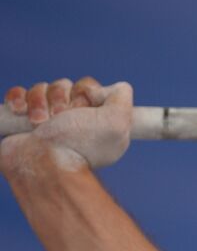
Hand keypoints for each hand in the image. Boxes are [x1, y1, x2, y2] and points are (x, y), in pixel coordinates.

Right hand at [1, 77, 132, 175]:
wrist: (42, 165)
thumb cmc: (79, 146)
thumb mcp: (116, 123)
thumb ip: (123, 101)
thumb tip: (121, 88)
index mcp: (97, 122)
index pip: (89, 88)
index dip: (85, 91)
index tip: (86, 107)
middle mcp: (74, 122)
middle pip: (65, 86)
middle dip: (61, 97)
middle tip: (61, 116)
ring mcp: (48, 122)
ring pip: (42, 89)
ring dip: (39, 101)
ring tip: (41, 122)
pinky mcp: (24, 121)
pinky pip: (20, 94)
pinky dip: (19, 99)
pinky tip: (22, 113)